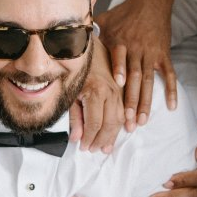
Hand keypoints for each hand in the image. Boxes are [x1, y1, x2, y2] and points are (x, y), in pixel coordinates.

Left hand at [69, 39, 124, 153]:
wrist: (86, 45)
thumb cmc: (75, 67)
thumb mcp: (70, 91)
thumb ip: (74, 116)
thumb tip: (77, 138)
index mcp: (96, 91)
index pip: (94, 123)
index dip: (89, 138)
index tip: (83, 147)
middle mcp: (111, 91)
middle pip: (110, 123)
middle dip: (102, 140)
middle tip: (94, 150)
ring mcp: (119, 90)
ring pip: (120, 118)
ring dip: (113, 135)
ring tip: (106, 147)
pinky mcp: (123, 88)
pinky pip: (126, 109)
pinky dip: (123, 123)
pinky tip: (119, 132)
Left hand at [96, 0, 178, 129]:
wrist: (150, 0)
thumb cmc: (123, 13)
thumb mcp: (103, 21)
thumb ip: (88, 35)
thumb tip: (65, 45)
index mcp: (120, 42)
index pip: (119, 60)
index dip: (119, 72)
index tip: (117, 86)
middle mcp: (136, 49)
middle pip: (134, 78)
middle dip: (131, 101)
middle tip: (126, 122)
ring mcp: (151, 53)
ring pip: (149, 81)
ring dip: (146, 102)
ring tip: (141, 122)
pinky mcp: (163, 55)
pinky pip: (169, 75)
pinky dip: (171, 90)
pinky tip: (171, 107)